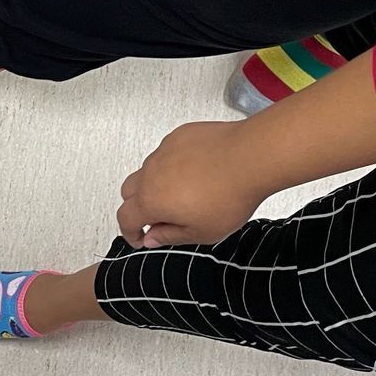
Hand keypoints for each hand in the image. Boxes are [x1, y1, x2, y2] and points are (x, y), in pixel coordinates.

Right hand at [116, 121, 270, 249]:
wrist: (249, 158)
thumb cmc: (229, 196)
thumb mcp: (202, 232)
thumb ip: (170, 236)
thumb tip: (152, 238)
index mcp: (152, 201)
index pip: (125, 218)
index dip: (130, 232)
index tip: (140, 238)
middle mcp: (150, 173)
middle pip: (128, 192)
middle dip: (137, 207)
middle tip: (158, 217)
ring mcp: (163, 151)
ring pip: (147, 171)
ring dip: (155, 185)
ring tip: (184, 193)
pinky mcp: (177, 137)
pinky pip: (166, 153)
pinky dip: (173, 165)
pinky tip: (196, 172)